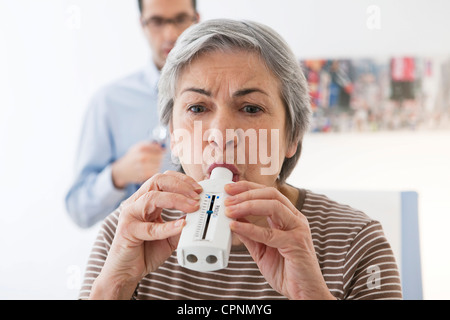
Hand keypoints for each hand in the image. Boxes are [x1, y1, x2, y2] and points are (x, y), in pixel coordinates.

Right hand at [90, 171, 201, 298]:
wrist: (126, 273)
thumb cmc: (145, 252)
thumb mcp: (170, 236)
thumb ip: (181, 224)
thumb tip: (198, 214)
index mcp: (145, 201)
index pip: (163, 179)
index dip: (182, 181)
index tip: (198, 189)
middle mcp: (136, 204)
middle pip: (157, 181)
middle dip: (181, 185)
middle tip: (197, 195)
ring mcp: (130, 215)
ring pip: (152, 197)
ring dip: (176, 200)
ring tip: (192, 207)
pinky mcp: (127, 231)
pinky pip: (150, 227)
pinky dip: (168, 226)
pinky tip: (181, 226)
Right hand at [111, 141, 164, 188]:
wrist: (122, 170)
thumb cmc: (132, 157)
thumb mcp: (138, 147)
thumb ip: (151, 145)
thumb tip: (164, 148)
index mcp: (141, 147)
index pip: (158, 148)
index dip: (161, 150)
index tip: (161, 151)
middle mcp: (142, 156)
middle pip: (160, 156)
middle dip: (160, 157)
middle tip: (156, 158)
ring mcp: (143, 166)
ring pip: (159, 164)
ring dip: (158, 164)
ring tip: (152, 164)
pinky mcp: (145, 175)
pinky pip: (156, 171)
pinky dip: (154, 170)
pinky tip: (150, 169)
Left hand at [224, 181, 334, 299]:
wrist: (304, 292)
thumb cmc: (287, 271)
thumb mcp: (262, 249)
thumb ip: (250, 234)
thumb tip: (233, 219)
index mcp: (289, 217)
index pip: (268, 193)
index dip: (248, 188)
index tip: (230, 188)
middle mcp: (295, 220)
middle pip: (271, 194)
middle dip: (247, 193)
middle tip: (228, 197)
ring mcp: (297, 230)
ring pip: (273, 206)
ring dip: (247, 206)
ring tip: (230, 210)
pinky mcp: (296, 244)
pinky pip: (270, 233)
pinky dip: (250, 228)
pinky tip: (236, 227)